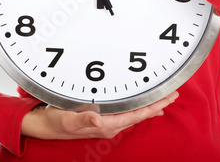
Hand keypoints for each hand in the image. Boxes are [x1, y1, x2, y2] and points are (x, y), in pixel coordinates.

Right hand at [21, 91, 178, 139]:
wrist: (45, 125)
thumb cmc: (56, 121)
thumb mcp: (67, 119)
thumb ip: (83, 118)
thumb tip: (98, 118)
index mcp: (106, 124)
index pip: (136, 115)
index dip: (153, 106)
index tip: (168, 98)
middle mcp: (110, 125)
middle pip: (140, 114)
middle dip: (157, 104)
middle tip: (174, 94)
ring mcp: (107, 122)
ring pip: (135, 114)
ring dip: (149, 106)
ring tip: (163, 99)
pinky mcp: (102, 118)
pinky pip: (126, 112)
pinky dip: (138, 107)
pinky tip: (141, 105)